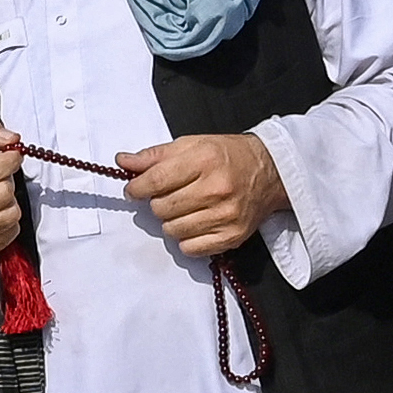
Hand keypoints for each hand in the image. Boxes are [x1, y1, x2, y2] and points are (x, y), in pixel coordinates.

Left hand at [118, 130, 286, 260]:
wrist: (269, 172)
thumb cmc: (228, 156)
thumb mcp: (191, 145)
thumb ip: (154, 155)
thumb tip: (123, 161)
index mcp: (204, 160)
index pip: (155, 181)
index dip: (137, 188)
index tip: (134, 190)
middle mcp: (216, 189)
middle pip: (161, 208)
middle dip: (158, 202)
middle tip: (169, 195)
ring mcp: (225, 215)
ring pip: (172, 230)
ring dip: (171, 221)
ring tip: (185, 208)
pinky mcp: (232, 236)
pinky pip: (190, 248)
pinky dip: (186, 239)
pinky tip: (195, 223)